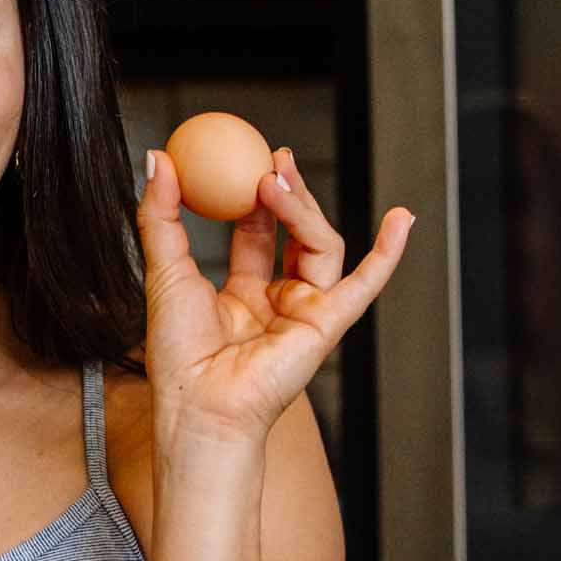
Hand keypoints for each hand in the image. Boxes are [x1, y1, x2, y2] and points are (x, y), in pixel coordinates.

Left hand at [137, 146, 412, 447]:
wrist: (197, 403)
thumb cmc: (178, 353)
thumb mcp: (164, 270)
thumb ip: (161, 215)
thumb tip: (158, 159)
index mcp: (241, 296)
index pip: (256, 234)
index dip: (256, 196)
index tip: (247, 159)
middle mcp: (277, 303)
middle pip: (295, 234)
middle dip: (288, 193)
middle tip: (274, 156)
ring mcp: (305, 313)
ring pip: (320, 245)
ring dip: (302, 207)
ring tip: (274, 178)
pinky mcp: (327, 325)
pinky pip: (364, 284)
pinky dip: (387, 254)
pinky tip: (402, 219)